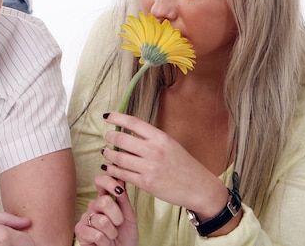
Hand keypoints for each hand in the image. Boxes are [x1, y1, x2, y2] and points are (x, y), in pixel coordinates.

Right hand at [74, 175, 137, 245]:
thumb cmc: (125, 235)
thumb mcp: (130, 216)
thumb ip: (124, 199)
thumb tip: (121, 178)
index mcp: (104, 198)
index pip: (100, 181)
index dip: (109, 182)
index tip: (119, 191)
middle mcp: (93, 206)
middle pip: (104, 201)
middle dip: (117, 216)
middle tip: (118, 225)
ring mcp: (85, 218)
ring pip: (102, 221)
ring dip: (112, 233)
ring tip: (111, 236)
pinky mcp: (80, 231)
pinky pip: (96, 235)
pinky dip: (105, 242)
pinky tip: (104, 243)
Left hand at [102, 112, 227, 213]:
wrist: (199, 187)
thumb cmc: (184, 165)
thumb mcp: (170, 144)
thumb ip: (151, 138)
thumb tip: (129, 131)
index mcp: (160, 137)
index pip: (133, 122)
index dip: (116, 117)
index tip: (106, 116)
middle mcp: (154, 150)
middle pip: (121, 139)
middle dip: (110, 137)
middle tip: (107, 136)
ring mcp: (149, 168)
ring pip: (119, 158)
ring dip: (109, 154)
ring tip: (105, 152)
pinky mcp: (146, 183)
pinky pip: (123, 174)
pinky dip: (112, 170)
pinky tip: (108, 168)